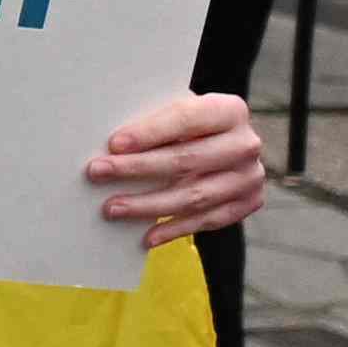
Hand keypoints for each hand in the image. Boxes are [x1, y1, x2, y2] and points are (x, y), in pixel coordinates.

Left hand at [89, 88, 267, 240]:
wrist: (229, 144)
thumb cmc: (191, 125)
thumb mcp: (180, 111)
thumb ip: (157, 120)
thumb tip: (111, 143)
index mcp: (230, 111)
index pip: (186, 119)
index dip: (149, 132)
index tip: (114, 144)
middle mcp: (246, 144)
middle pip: (186, 160)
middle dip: (137, 168)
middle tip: (98, 172)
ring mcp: (250, 176)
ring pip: (194, 196)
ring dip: (148, 205)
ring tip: (112, 207)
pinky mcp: (248, 203)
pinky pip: (208, 221)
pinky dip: (175, 229)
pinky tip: (147, 235)